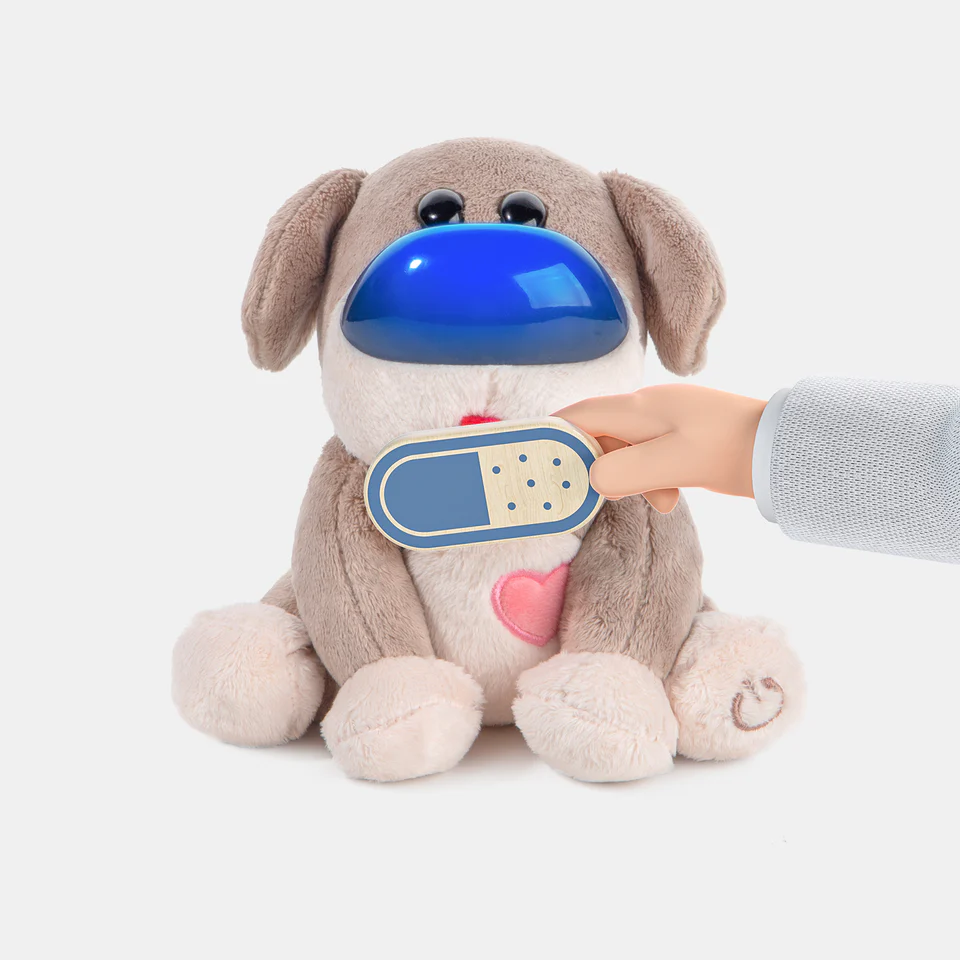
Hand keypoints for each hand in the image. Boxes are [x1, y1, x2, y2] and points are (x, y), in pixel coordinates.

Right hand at [554, 385, 766, 512]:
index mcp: (640, 407)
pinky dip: (651, 480)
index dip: (554, 435)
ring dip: (627, 478)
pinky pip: (650, 458)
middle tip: (596, 496)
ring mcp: (668, 422)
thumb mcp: (671, 464)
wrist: (783, 448)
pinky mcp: (684, 439)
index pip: (580, 415)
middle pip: (600, 434)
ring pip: (626, 450)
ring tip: (656, 499)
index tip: (538, 462)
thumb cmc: (727, 449)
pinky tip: (670, 498)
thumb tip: (591, 479)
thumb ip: (623, 472)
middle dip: (596, 465)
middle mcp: (649, 408)